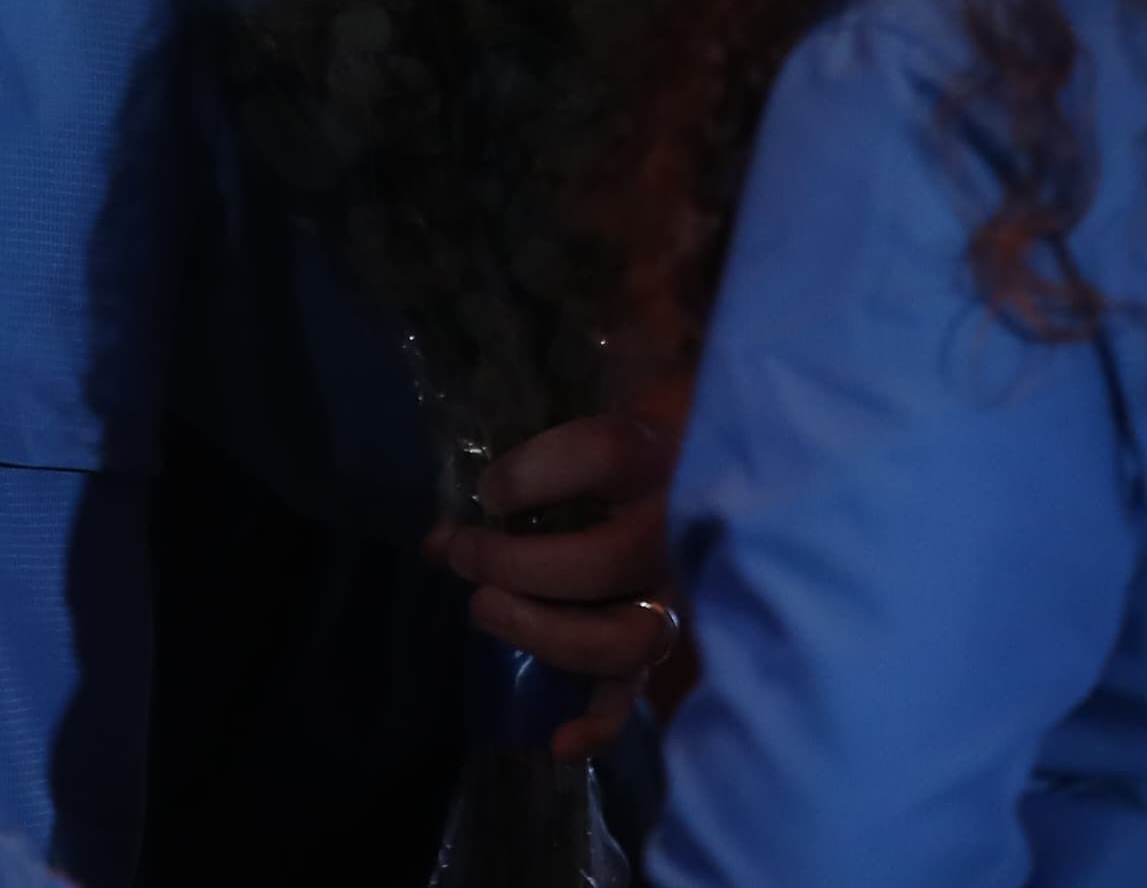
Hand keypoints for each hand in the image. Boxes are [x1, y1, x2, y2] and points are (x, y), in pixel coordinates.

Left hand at [424, 409, 680, 761]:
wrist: (705, 451)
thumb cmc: (626, 426)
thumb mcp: (590, 406)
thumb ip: (526, 452)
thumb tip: (441, 530)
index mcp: (658, 452)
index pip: (603, 454)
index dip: (534, 474)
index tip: (489, 488)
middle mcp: (677, 527)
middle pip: (606, 562)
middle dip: (518, 566)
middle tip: (462, 554)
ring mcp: (675, 590)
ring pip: (628, 636)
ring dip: (547, 634)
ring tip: (486, 611)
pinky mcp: (661, 636)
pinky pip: (639, 688)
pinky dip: (600, 721)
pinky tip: (558, 741)